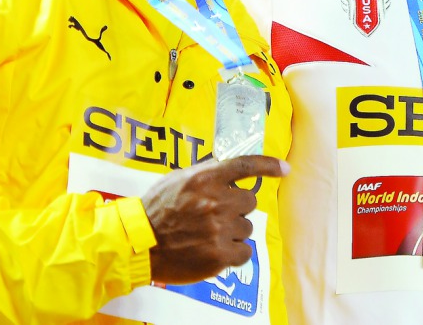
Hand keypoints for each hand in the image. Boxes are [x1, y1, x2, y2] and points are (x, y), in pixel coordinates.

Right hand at [142, 155, 288, 283]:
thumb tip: (230, 169)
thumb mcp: (178, 179)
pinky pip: (245, 252)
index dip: (269, 166)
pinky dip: (234, 254)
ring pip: (247, 228)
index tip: (284, 168)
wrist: (138, 244)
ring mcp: (219, 229)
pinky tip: (215, 251)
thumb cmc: (156, 210)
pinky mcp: (219, 256)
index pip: (245, 166)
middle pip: (249, 201)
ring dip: (233, 232)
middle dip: (237, 208)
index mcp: (205, 178)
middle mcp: (216, 201)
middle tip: (214, 216)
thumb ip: (206, 173)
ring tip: (208, 235)